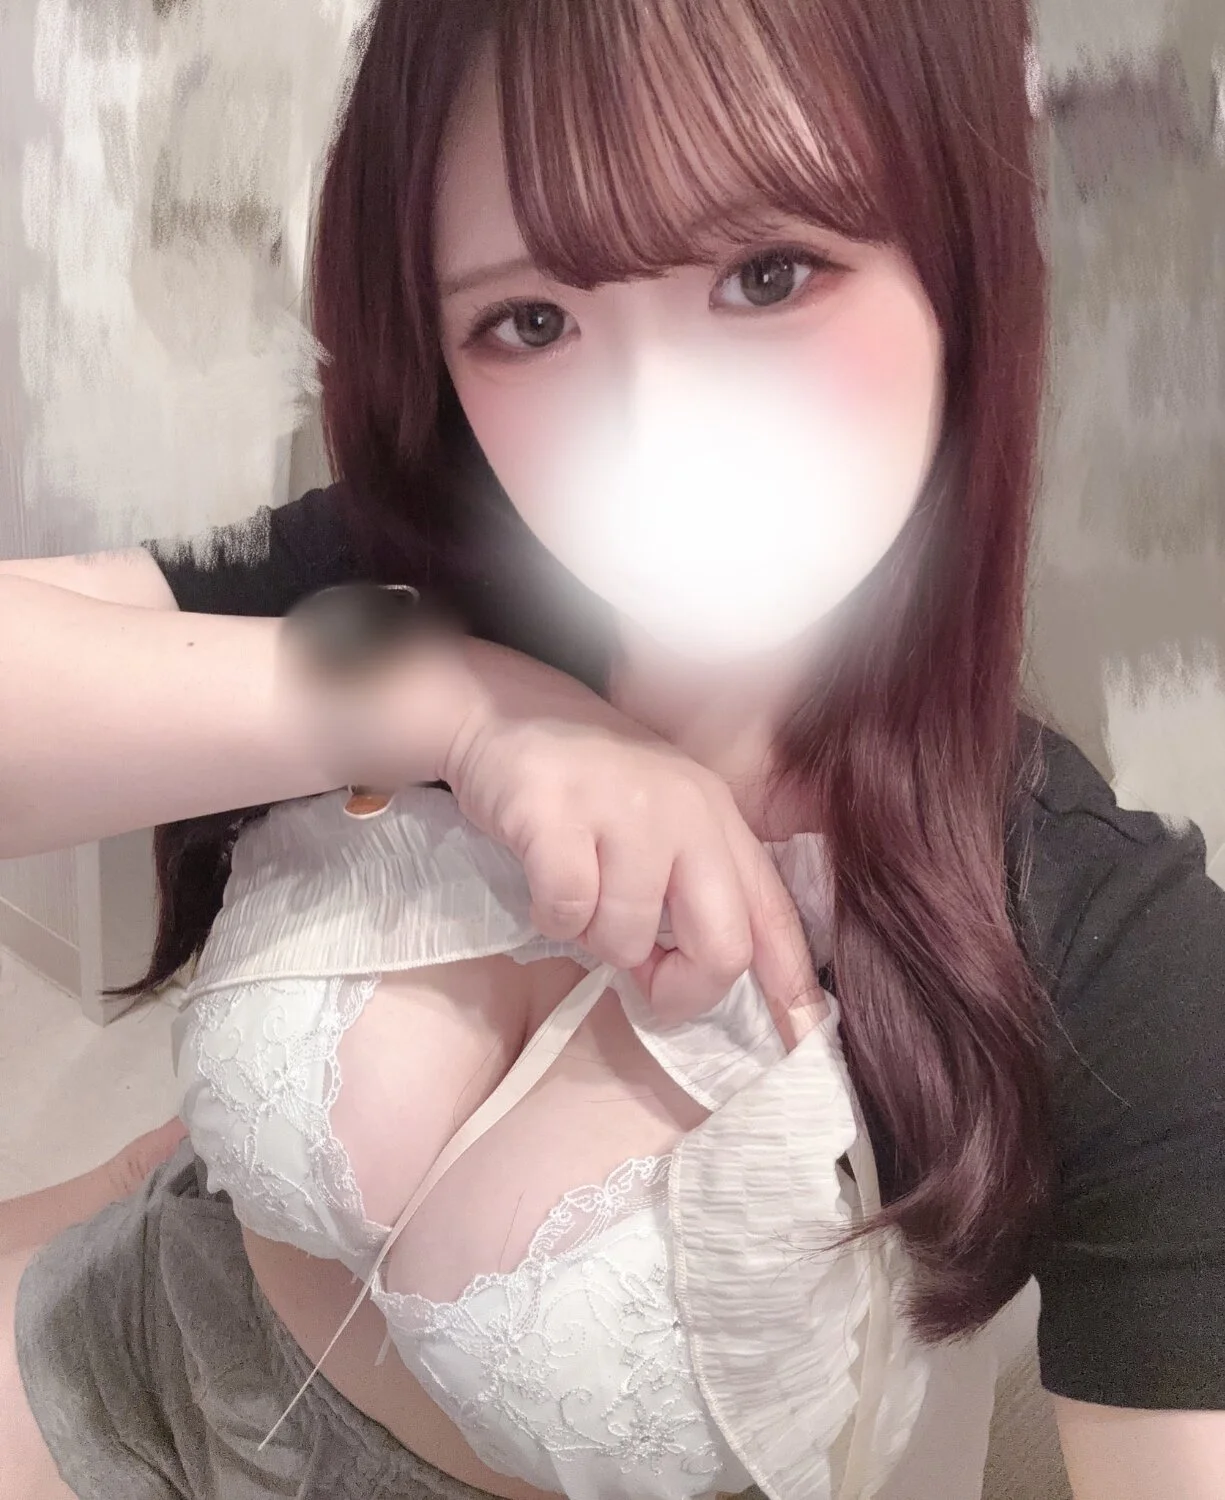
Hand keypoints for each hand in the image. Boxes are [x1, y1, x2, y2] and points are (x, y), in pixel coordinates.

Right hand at [441, 639, 821, 1025]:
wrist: (508, 713)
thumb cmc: (591, 786)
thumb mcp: (662, 825)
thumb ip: (688, 898)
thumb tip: (686, 989)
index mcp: (719, 820)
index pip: (773, 916)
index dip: (791, 988)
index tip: (801, 1042)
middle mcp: (686, 811)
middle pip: (723, 947)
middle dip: (680, 987)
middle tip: (642, 976)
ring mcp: (624, 809)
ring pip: (629, 939)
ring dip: (595, 940)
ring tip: (579, 897)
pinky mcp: (557, 814)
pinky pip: (567, 911)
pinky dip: (550, 917)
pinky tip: (545, 883)